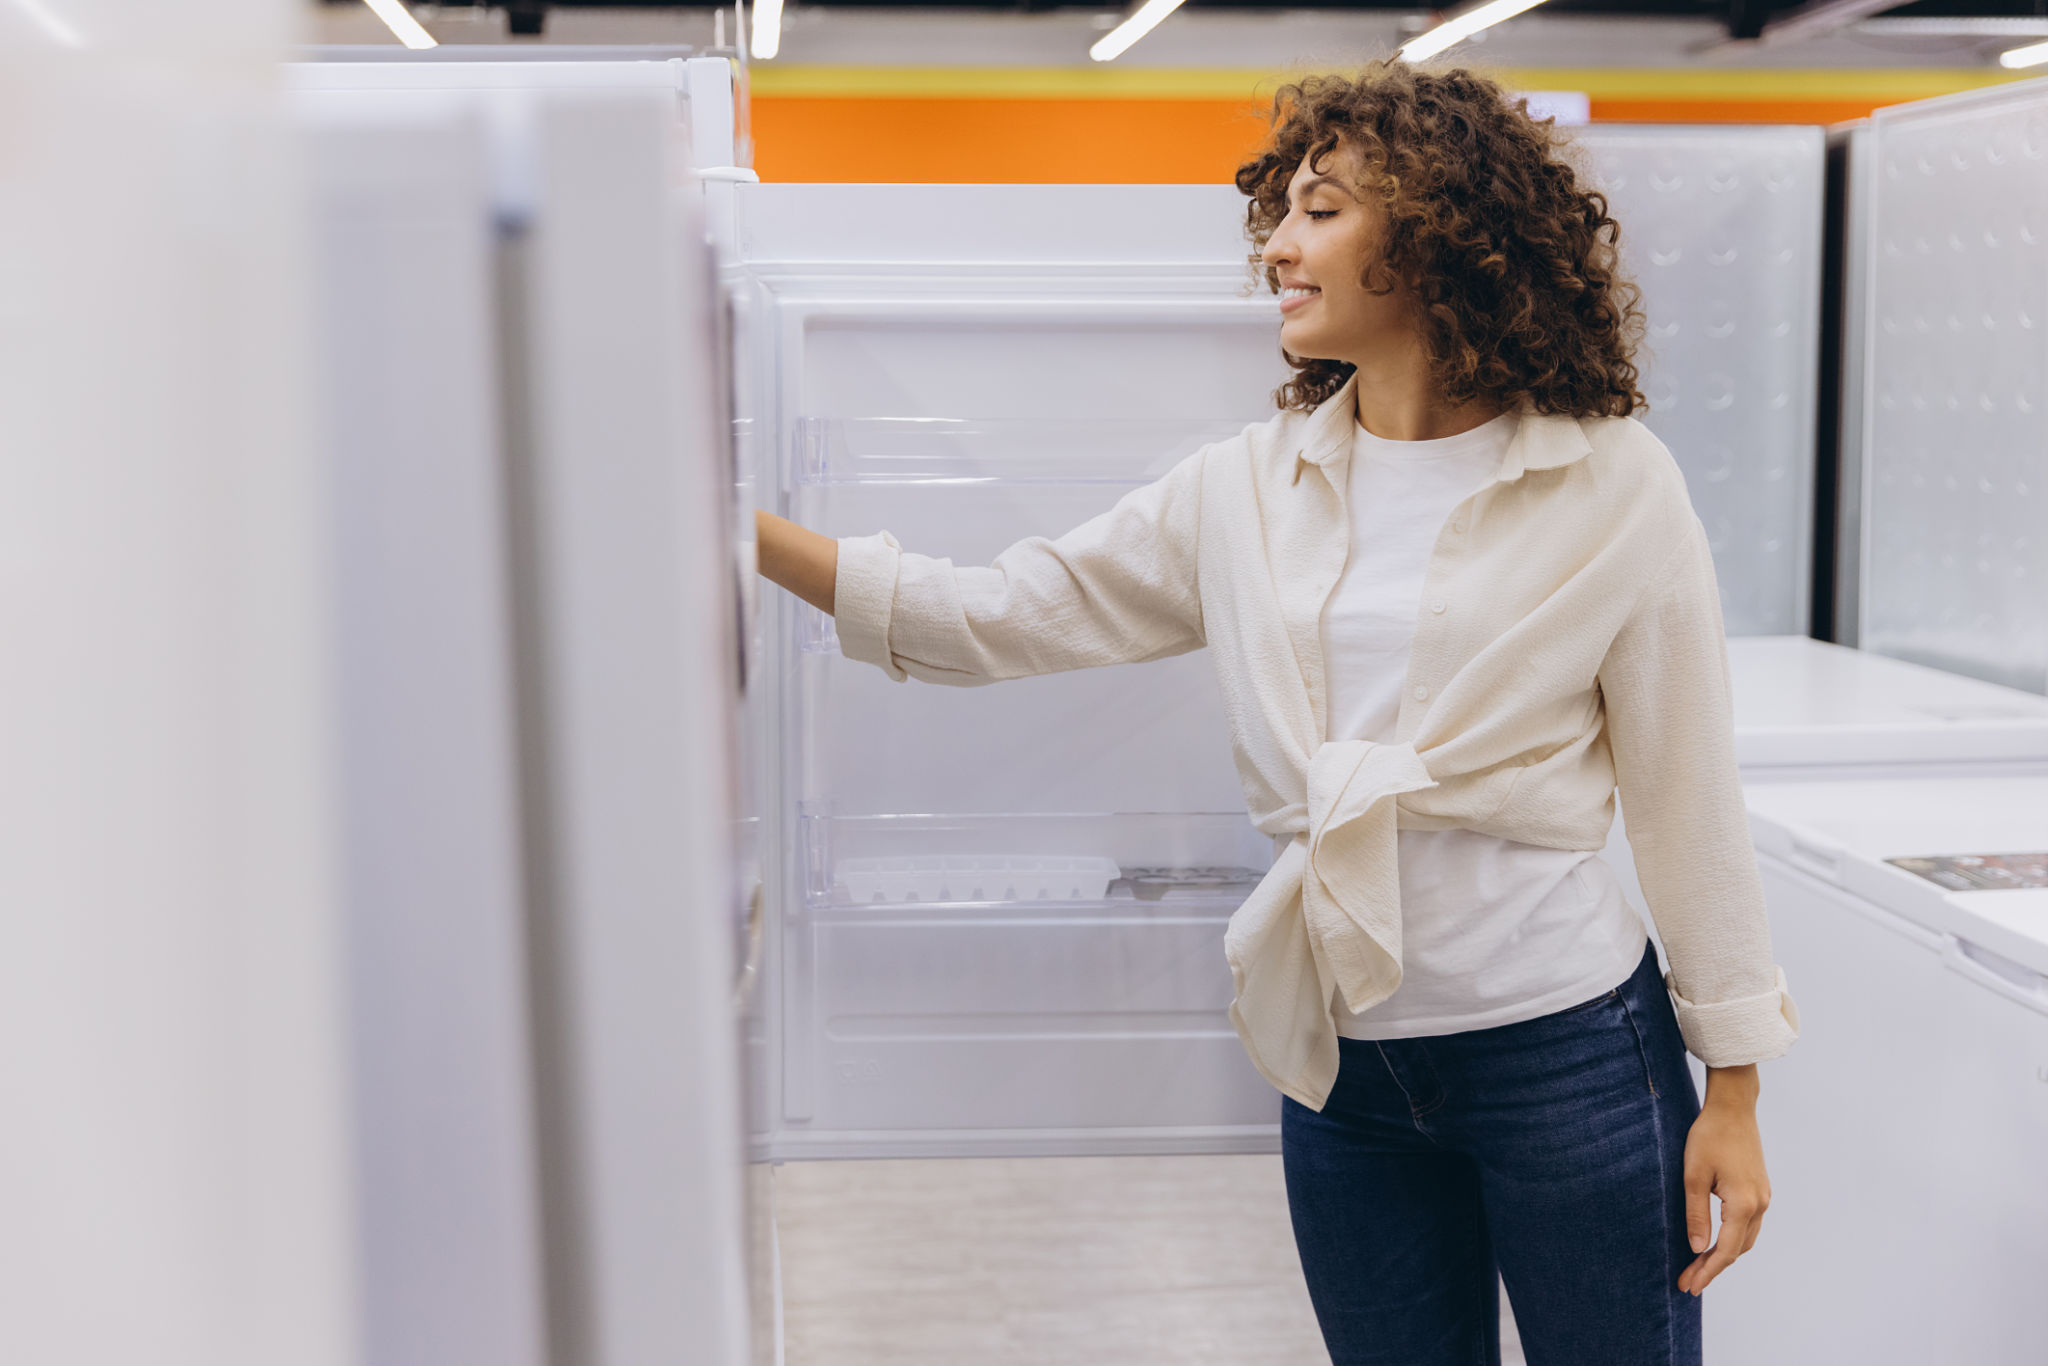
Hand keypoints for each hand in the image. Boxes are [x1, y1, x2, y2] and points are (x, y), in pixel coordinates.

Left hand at [1678, 1068, 1769, 1295]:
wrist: (1733, 1108)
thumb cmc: (1709, 1136)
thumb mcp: (1693, 1175)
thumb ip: (1696, 1214)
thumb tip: (1697, 1248)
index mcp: (1744, 1204)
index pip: (1726, 1251)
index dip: (1708, 1271)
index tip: (1689, 1287)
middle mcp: (1760, 1205)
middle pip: (1738, 1249)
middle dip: (1713, 1268)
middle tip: (1688, 1282)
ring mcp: (1764, 1197)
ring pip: (1745, 1239)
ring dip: (1723, 1255)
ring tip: (1697, 1267)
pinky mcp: (1760, 1190)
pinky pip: (1748, 1225)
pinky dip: (1732, 1239)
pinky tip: (1715, 1243)